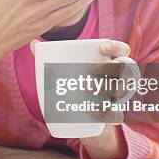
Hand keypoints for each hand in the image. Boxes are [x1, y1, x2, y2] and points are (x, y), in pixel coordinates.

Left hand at [30, 39, 142, 158]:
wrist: (83, 115)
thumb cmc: (76, 83)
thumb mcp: (65, 70)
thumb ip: (50, 57)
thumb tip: (32, 43)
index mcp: (110, 62)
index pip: (121, 50)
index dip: (116, 47)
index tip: (102, 48)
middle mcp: (119, 78)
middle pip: (126, 68)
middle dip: (111, 68)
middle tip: (90, 71)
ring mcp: (119, 96)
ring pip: (123, 89)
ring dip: (109, 88)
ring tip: (87, 88)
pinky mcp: (114, 113)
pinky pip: (117, 114)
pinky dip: (108, 113)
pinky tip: (95, 112)